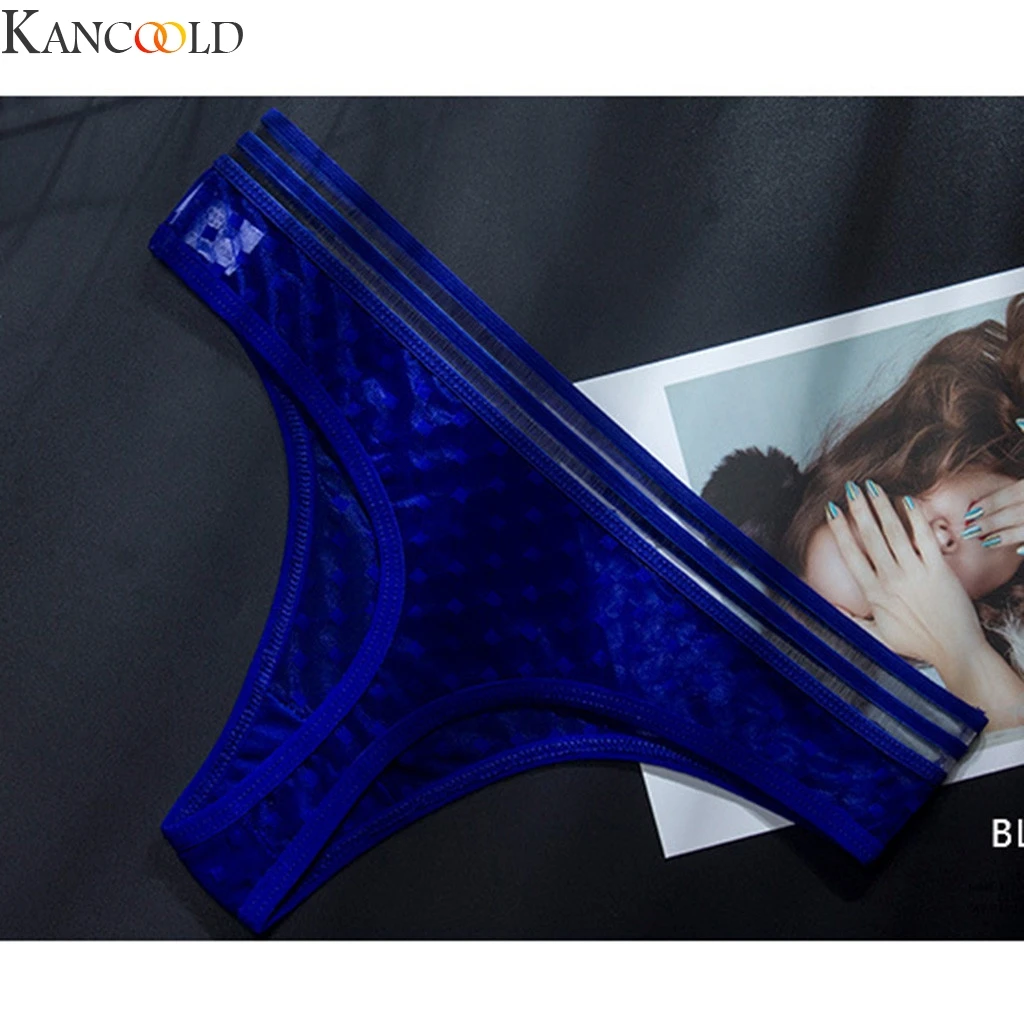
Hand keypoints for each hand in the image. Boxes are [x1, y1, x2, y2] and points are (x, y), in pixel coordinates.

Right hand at [826, 480, 987, 678]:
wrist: (955, 651)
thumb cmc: (918, 645)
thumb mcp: (877, 637)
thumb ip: (851, 621)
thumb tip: (829, 608)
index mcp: (874, 593)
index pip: (851, 554)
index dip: (840, 529)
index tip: (832, 510)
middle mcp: (892, 579)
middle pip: (870, 536)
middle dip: (859, 508)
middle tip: (851, 488)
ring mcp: (916, 573)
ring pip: (894, 532)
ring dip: (882, 506)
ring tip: (873, 486)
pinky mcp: (939, 570)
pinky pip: (925, 538)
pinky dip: (916, 518)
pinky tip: (908, 501)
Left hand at [963, 478, 1023, 552]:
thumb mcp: (1022, 489)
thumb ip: (1008, 496)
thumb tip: (975, 508)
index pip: (1012, 493)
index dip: (990, 504)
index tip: (969, 514)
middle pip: (1016, 512)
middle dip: (991, 522)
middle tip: (969, 531)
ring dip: (1006, 535)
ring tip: (985, 542)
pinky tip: (1017, 551)